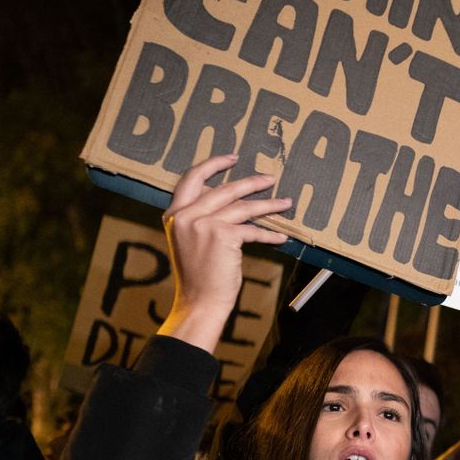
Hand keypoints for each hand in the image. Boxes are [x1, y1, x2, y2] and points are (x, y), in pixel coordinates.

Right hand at [159, 154, 292, 352]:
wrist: (199, 302)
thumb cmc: (199, 275)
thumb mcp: (190, 240)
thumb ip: (200, 217)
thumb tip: (229, 198)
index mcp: (174, 213)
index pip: (191, 178)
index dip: (214, 164)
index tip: (233, 158)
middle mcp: (185, 215)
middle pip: (224, 189)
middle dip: (252, 182)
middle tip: (270, 178)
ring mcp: (203, 224)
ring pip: (243, 207)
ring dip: (268, 205)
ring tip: (286, 203)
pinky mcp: (223, 235)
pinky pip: (253, 230)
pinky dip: (269, 235)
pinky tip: (281, 237)